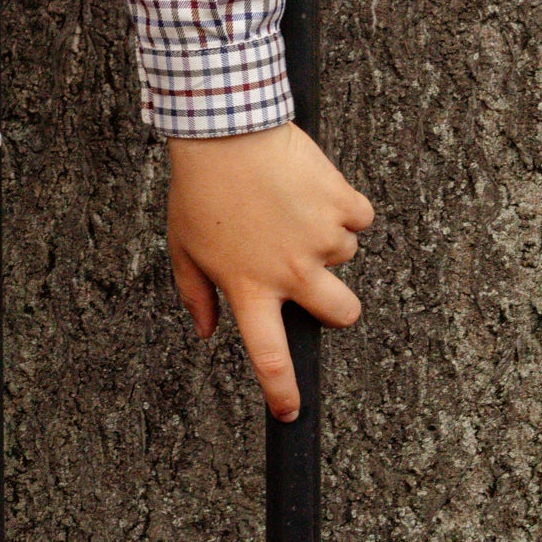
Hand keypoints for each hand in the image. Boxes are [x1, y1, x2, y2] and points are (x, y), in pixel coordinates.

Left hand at [166, 122, 373, 420]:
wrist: (225, 127)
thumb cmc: (200, 186)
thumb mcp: (183, 244)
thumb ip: (194, 293)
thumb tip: (205, 331)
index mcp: (249, 286)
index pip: (270, 357)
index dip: (283, 392)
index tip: (291, 414)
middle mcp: (290, 271)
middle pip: (342, 315)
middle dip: (337, 304)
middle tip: (313, 274)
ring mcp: (319, 240)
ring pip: (344, 255)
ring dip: (325, 235)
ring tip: (286, 202)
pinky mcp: (341, 204)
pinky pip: (359, 216)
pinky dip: (343, 204)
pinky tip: (310, 185)